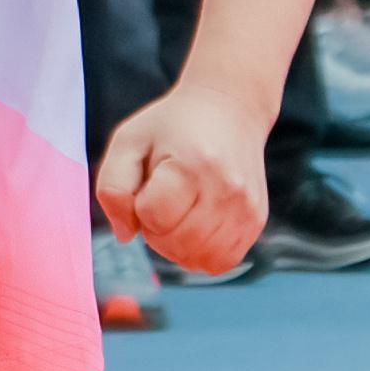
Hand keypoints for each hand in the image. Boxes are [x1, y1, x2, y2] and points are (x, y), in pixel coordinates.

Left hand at [95, 77, 268, 275]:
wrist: (229, 109)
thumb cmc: (172, 127)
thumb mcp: (129, 140)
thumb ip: (113, 187)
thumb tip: (125, 234)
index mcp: (191, 165)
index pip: (152, 217)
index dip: (140, 207)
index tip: (150, 184)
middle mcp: (225, 188)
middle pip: (175, 244)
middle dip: (156, 231)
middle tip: (162, 200)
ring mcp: (245, 207)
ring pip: (198, 259)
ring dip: (178, 245)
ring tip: (179, 213)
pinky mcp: (256, 220)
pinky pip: (221, 262)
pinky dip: (201, 253)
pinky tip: (197, 226)